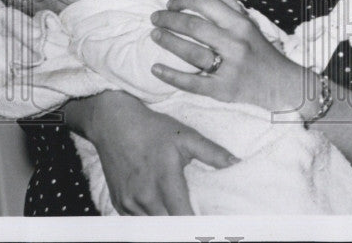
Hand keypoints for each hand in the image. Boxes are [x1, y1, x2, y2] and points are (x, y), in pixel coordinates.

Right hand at [82, 91, 235, 214]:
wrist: (115, 125)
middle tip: (196, 222)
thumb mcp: (186, 136)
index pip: (183, 217)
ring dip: (166, 223)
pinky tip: (160, 210)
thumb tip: (237, 163)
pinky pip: (138, 222)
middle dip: (183, 225)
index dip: (196, 224)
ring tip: (179, 214)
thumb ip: (212, 152)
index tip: (208, 226)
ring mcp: (129, 202)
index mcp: (165, 179)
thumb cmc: (154, 130)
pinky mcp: (119, 204)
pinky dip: (150, 219)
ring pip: (152, 226)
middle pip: (168, 225)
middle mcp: (145, 196)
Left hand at [150, 0, 309, 113]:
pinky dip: (170, 75)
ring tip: (154, 35)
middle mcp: (234, 43)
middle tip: (155, 18)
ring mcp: (228, 67)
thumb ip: (230, 7)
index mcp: (240, 24)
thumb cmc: (260, 51)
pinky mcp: (221, 89)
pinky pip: (191, 82)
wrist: (280, 84)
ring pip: (190, 51)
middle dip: (168, 19)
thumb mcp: (250, 24)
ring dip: (167, 41)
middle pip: (193, 26)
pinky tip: (155, 68)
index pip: (206, 2)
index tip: (171, 3)